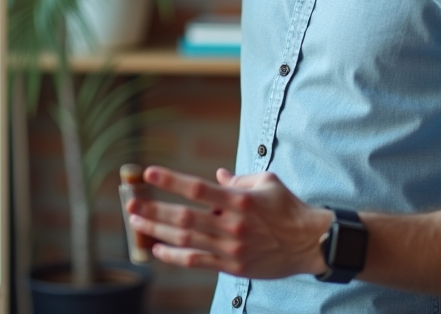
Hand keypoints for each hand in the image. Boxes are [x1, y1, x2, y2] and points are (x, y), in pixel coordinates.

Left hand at [127, 166, 332, 278]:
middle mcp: (232, 225)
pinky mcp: (232, 266)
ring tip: (136, 222)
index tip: (149, 173)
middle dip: (154, 209)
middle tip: (130, 202)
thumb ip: (239, 179)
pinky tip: (157, 248)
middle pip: (184, 217)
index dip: (171, 180)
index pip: (197, 189)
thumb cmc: (289, 208)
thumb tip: (216, 177)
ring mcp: (231, 248)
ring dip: (157, 230)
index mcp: (239, 201)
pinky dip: (174, 256)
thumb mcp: (267, 182)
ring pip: (185, 239)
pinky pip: (197, 262)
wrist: (310, 244)